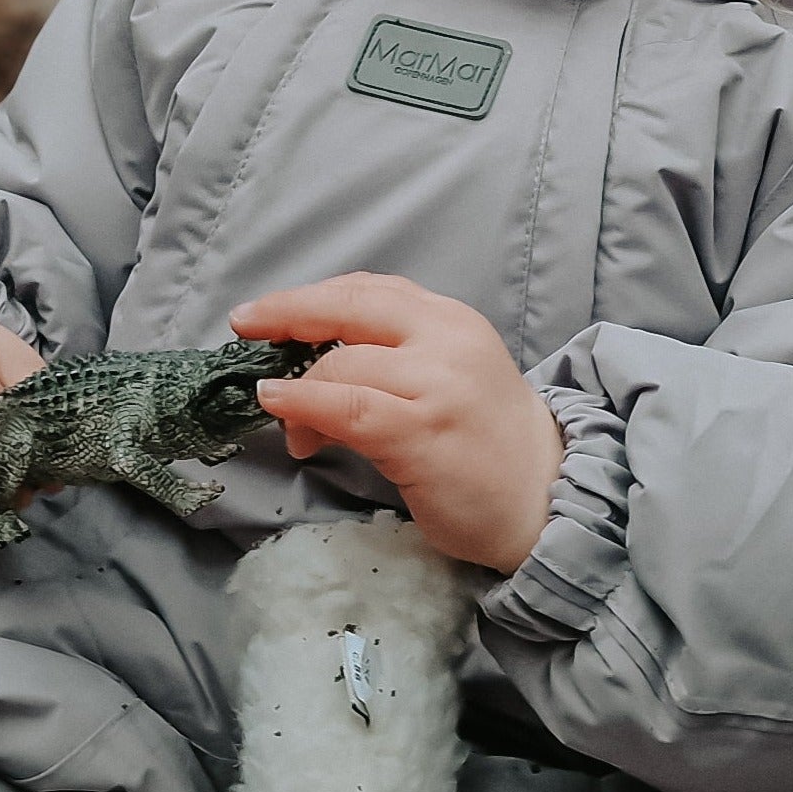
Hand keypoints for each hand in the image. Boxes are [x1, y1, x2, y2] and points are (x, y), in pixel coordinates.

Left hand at [230, 274, 562, 573]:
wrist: (547, 501)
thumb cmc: (488, 443)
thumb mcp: (449, 374)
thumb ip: (393, 354)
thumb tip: (309, 362)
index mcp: (451, 320)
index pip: (370, 290)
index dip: (311, 295)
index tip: (266, 309)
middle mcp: (446, 340)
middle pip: (349, 307)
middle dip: (288, 313)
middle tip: (245, 325)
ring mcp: (436, 386)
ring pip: (340, 364)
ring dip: (296, 388)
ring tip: (282, 415)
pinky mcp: (422, 433)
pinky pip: (345, 408)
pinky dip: (302, 405)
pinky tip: (281, 410)